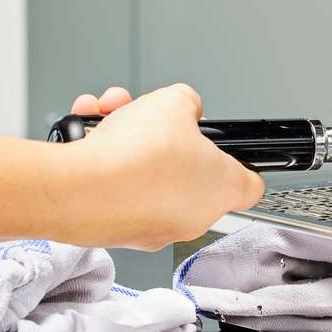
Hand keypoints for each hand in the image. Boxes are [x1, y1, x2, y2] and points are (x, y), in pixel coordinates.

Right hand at [0, 83, 263, 249]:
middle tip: (152, 119)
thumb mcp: (174, 101)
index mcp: (222, 189)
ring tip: (109, 117)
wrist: (81, 189)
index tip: (228, 148)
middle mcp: (192, 217)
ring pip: (146, 173)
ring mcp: (153, 228)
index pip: (249, 184)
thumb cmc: (137, 155)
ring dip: (128, 141)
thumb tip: (184, 108)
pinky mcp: (117, 231)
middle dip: (166, 138)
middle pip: (188, 170)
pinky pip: (115, 186)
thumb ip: (187, 103)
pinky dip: (102, 161)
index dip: (241, 162)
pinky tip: (88, 136)